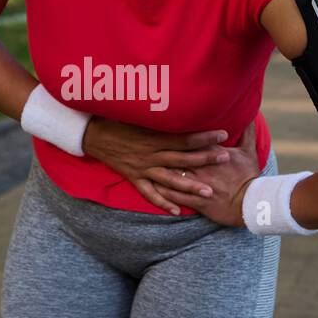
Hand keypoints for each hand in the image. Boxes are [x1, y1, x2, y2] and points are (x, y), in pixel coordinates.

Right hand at [81, 115, 233, 213]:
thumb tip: (183, 106)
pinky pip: (150, 193)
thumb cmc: (117, 119)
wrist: (93, 134)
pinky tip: (177, 211)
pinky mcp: (134, 178)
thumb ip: (161, 115)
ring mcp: (142, 168)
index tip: (223, 134)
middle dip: (205, 159)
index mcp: (153, 137)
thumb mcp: (139, 114)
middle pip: (183, 158)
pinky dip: (163, 203)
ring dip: (190, 187)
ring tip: (208, 193)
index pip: (184, 137)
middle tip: (225, 159)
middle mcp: (150, 154)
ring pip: (170, 180)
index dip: (204, 136)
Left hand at [147, 120, 261, 226]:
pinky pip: (176, 196)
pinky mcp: (197, 201)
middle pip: (178, 156)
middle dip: (161, 150)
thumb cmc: (250, 177)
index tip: (165, 122)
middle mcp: (203, 169)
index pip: (193, 140)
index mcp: (213, 155)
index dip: (179, 132)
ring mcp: (199, 185)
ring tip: (142, 164)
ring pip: (173, 176)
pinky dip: (163, 192)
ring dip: (157, 170)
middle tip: (143, 141)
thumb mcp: (249, 152)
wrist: (252, 204)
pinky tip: (151, 186)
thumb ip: (248, 132)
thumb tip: (250, 115)